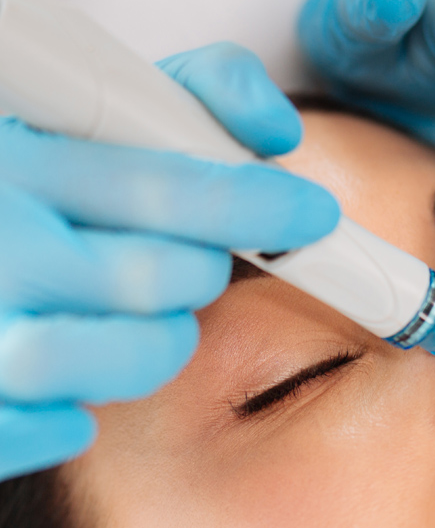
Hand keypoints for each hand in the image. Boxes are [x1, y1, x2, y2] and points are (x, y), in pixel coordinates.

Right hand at [0, 43, 339, 480]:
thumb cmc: (30, 186)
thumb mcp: (97, 113)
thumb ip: (195, 98)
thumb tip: (277, 132)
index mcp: (19, 156)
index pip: (163, 186)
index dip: (255, 203)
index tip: (312, 214)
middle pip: (161, 278)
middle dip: (202, 271)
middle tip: (193, 262)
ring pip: (136, 355)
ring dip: (163, 341)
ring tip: (142, 318)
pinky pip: (56, 429)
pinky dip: (76, 414)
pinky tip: (78, 388)